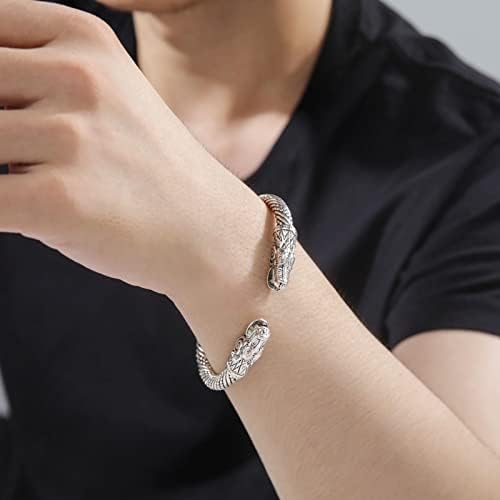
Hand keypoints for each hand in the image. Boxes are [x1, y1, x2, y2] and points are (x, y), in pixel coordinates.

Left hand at [0, 1, 230, 295]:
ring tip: (52, 184)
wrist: (206, 227)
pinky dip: (0, 208)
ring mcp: (72, 138)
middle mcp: (79, 77)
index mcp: (85, 38)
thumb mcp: (106, 95)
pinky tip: (37, 213)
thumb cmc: (149, 167)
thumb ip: (30, 78)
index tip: (15, 111)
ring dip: (5, 170)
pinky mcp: (58, 200)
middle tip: (36, 155)